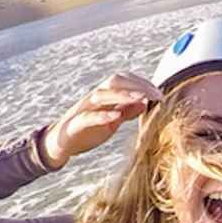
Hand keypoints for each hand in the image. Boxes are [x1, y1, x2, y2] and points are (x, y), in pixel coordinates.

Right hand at [40, 72, 161, 168]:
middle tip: (157, 95)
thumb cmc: (89, 129)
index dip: (141, 82)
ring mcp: (84, 109)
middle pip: (114, 82)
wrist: (61, 142)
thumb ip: (127, 111)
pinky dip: (102, 115)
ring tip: (141, 98)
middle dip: (137, 85)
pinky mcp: (76, 124)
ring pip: (101, 95)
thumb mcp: (113, 120)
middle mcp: (94, 98)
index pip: (123, 80)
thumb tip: (145, 103)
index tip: (159, 92)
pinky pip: (88, 117)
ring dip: (122, 95)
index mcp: (104, 95)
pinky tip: (116, 117)